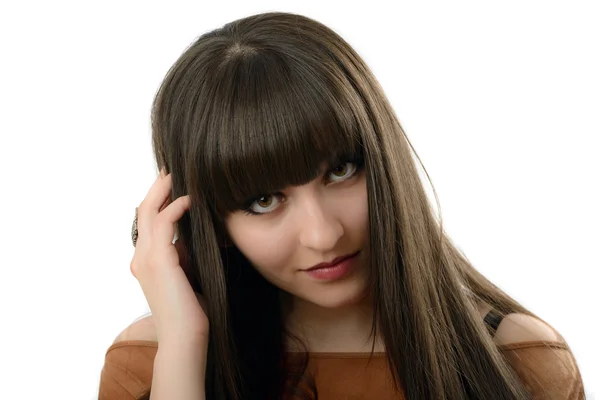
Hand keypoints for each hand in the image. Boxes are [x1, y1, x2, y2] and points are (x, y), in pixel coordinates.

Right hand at [130, 168, 208, 345]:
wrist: (185, 336)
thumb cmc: (190, 310)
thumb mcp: (186, 275)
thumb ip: (183, 254)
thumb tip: (192, 236)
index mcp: (145, 260)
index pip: (148, 221)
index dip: (158, 198)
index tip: (174, 183)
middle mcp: (140, 256)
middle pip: (143, 209)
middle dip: (158, 186)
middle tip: (173, 168)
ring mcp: (146, 258)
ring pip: (149, 210)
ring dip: (165, 189)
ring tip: (180, 174)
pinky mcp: (159, 261)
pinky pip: (164, 223)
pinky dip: (176, 206)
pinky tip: (191, 198)